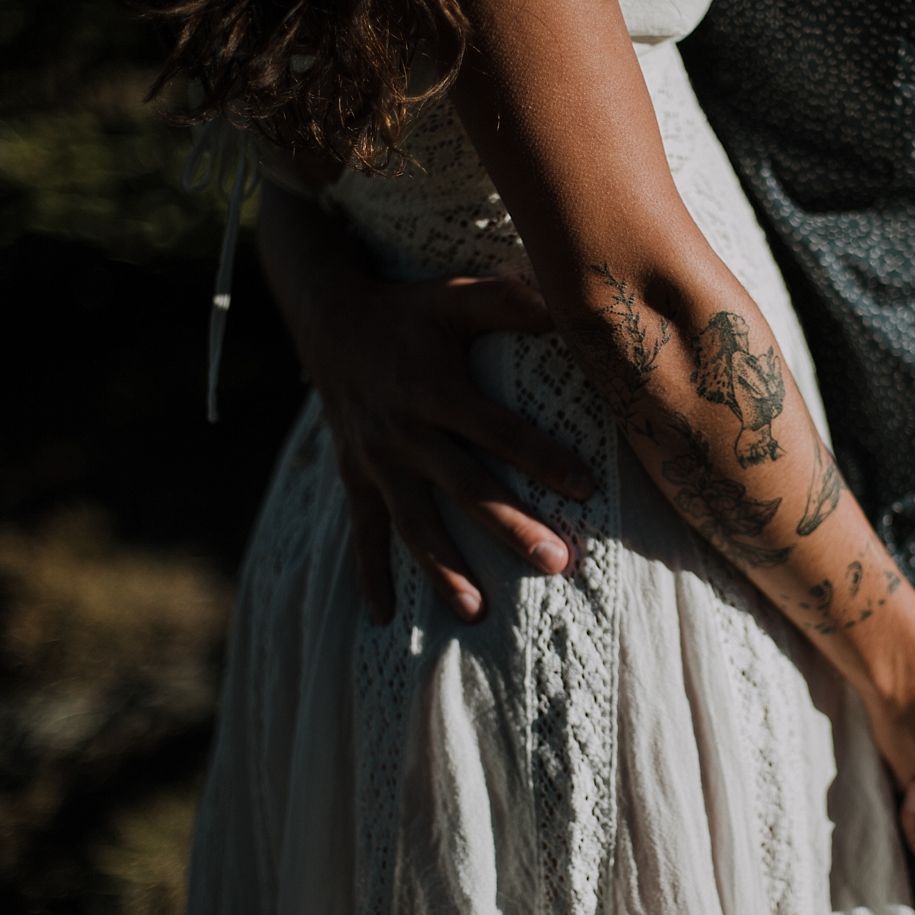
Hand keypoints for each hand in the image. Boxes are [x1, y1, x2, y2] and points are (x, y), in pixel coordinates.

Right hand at [293, 271, 596, 622]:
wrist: (328, 320)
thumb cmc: (408, 311)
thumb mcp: (453, 296)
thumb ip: (508, 301)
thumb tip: (563, 303)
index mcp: (436, 390)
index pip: (498, 430)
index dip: (542, 457)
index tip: (586, 487)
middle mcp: (405, 431)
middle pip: (465, 487)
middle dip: (511, 529)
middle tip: (555, 564)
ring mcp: (376, 460)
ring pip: (415, 523)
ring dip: (444, 569)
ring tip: (477, 613)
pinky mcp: (355, 476)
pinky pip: (362, 532)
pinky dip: (370, 575)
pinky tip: (384, 618)